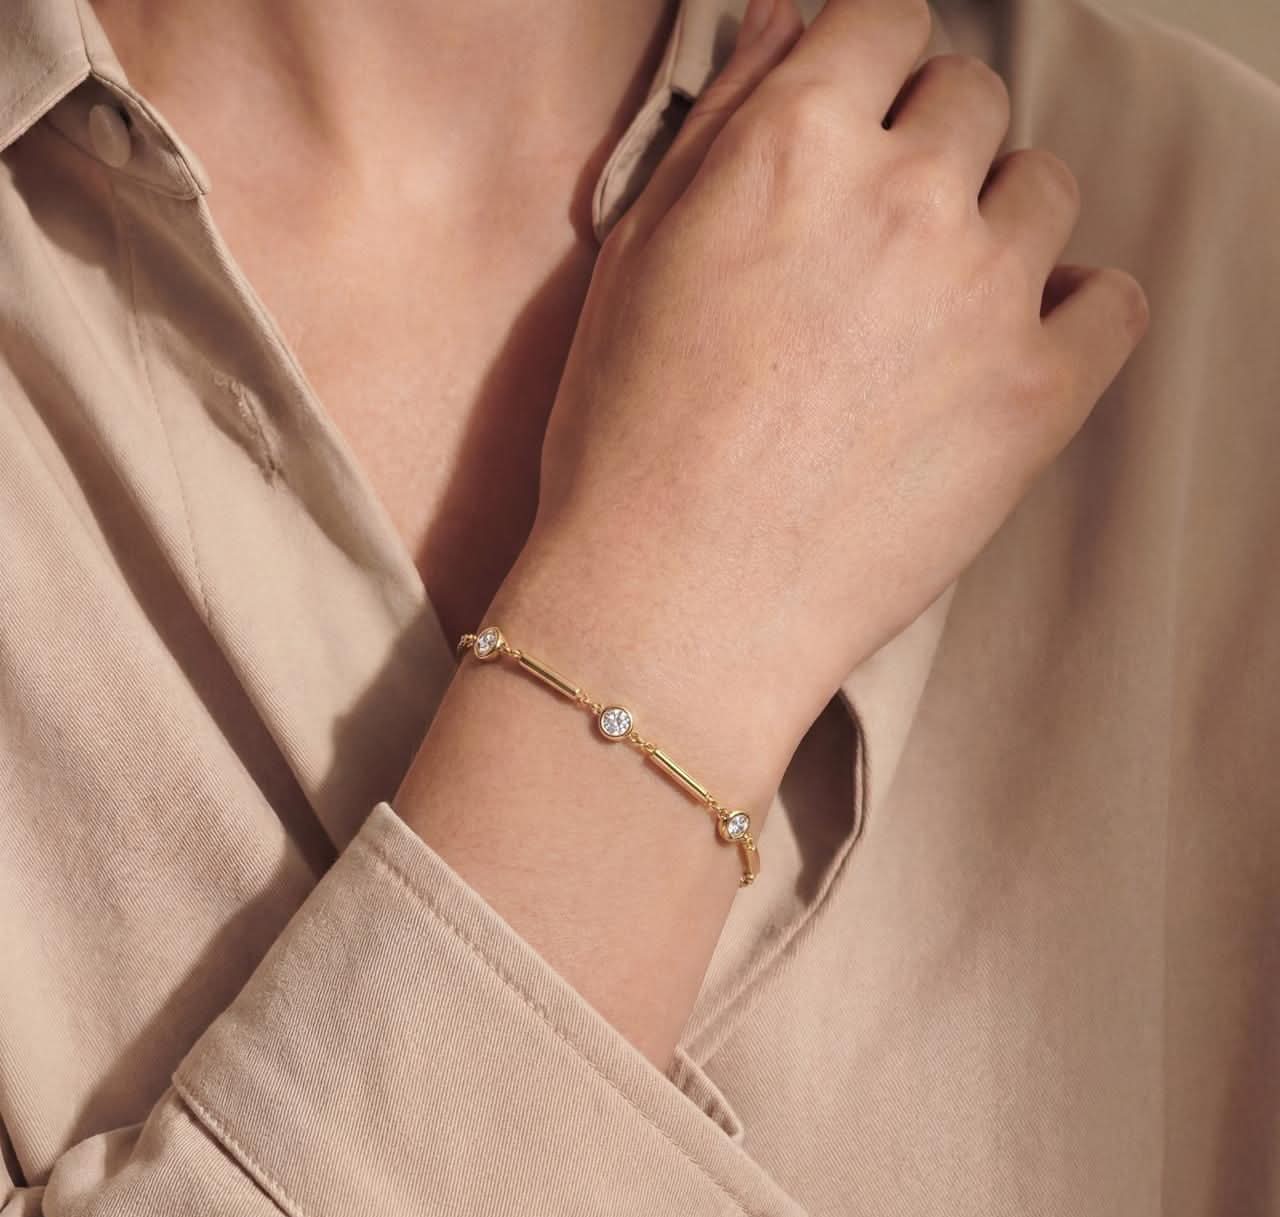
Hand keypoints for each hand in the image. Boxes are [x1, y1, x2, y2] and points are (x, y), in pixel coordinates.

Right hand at [494, 0, 1148, 782]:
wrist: (673, 606)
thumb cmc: (625, 441)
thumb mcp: (636, 260)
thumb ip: (721, 125)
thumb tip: (786, 24)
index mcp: (796, 145)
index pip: (885, 21)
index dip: (872, 60)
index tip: (862, 110)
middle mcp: (906, 196)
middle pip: (972, 100)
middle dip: (930, 143)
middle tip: (880, 231)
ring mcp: (984, 296)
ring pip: (1043, 190)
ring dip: (995, 222)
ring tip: (933, 304)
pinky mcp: (1037, 397)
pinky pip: (1111, 302)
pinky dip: (1074, 310)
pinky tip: (1012, 346)